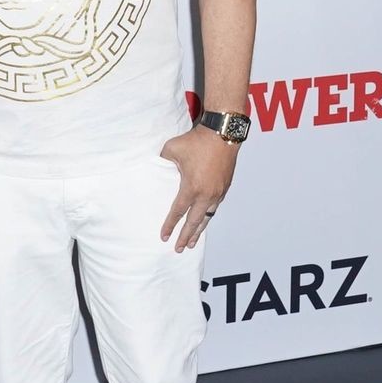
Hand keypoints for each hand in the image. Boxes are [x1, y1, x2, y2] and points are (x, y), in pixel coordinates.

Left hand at [159, 127, 237, 252]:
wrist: (223, 133)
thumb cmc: (197, 141)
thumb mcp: (171, 149)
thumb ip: (162, 161)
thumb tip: (155, 166)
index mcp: (191, 188)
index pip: (178, 212)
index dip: (170, 225)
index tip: (164, 237)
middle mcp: (206, 194)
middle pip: (194, 222)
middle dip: (186, 236)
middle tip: (179, 249)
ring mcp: (218, 192)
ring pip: (208, 217)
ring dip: (199, 231)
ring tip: (193, 242)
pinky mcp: (225, 187)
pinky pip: (215, 207)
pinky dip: (208, 216)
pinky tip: (205, 219)